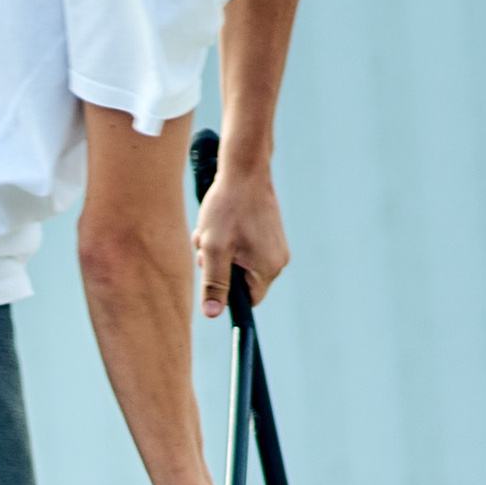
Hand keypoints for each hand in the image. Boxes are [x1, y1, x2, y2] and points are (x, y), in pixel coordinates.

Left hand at [194, 158, 289, 319]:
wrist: (245, 170)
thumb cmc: (228, 208)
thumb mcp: (213, 248)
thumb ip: (213, 283)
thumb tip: (213, 314)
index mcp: (268, 269)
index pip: (247, 301)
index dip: (226, 291)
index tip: (212, 271)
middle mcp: (278, 261)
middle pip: (242, 281)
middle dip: (219, 266)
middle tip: (208, 243)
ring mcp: (276, 246)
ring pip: (240, 263)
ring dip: (220, 251)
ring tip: (213, 230)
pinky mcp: (270, 234)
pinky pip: (246, 249)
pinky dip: (229, 240)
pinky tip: (222, 223)